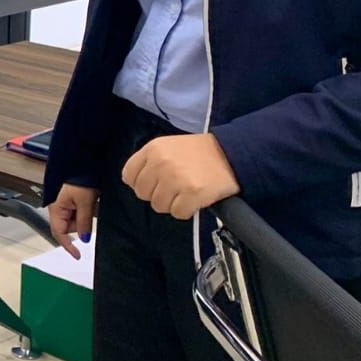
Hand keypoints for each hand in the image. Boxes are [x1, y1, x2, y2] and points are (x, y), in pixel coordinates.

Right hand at [48, 183, 96, 258]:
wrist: (86, 166)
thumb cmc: (82, 180)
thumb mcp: (85, 203)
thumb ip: (84, 222)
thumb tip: (84, 238)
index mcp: (56, 209)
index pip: (59, 233)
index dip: (68, 246)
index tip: (77, 255)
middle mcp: (58, 209)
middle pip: (68, 229)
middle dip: (81, 225)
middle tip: (89, 211)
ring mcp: (65, 207)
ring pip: (76, 223)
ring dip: (85, 218)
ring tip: (91, 203)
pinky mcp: (73, 204)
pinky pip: (79, 215)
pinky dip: (86, 213)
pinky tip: (90, 203)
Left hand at [122, 133, 239, 220]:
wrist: (232, 154)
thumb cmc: (199, 153)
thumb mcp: (168, 147)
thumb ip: (149, 162)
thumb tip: (134, 183)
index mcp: (153, 149)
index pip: (129, 175)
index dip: (141, 183)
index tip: (154, 184)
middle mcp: (161, 163)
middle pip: (143, 193)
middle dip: (157, 194)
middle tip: (175, 188)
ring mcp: (176, 179)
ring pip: (158, 206)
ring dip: (172, 203)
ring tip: (186, 192)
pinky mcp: (192, 193)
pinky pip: (178, 213)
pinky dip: (186, 210)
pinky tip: (195, 199)